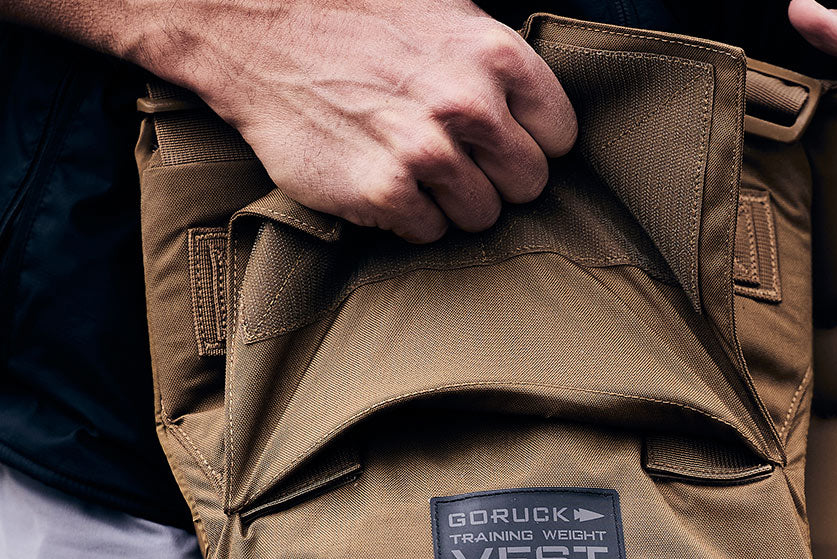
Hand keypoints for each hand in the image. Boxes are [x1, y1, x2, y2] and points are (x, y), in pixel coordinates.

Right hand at [138, 0, 577, 240]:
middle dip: (498, 180)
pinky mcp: (383, 193)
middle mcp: (468, 104)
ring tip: (415, 170)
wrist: (253, 25)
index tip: (501, 142)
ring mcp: (425, 152)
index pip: (559, 136)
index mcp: (494, 53)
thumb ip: (495, 64)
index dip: (531, 143)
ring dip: (453, 203)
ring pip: (482, 217)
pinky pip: (430, 234)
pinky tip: (383, 182)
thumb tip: (532, 113)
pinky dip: (410, 219)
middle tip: (458, 163)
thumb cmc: (355, 17)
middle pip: (528, 185)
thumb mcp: (443, 10)